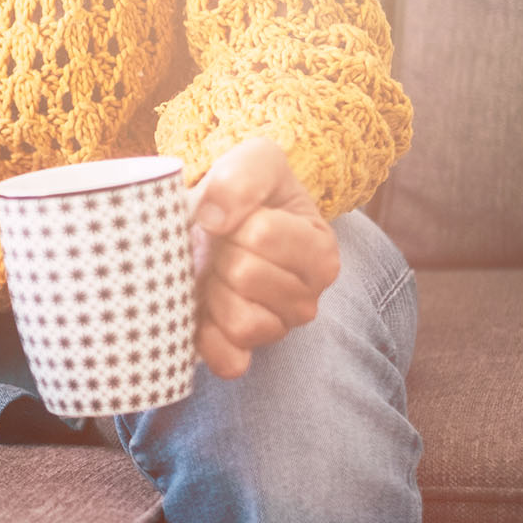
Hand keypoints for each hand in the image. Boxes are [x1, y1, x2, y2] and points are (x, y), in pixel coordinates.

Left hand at [185, 135, 340, 378]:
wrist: (219, 218)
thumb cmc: (246, 191)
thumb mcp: (256, 159)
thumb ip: (242, 176)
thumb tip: (211, 219)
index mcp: (320, 251)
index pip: (263, 234)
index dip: (234, 218)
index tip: (235, 216)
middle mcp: (308, 298)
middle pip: (246, 277)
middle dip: (220, 253)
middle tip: (221, 245)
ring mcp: (278, 330)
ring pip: (243, 323)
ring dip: (214, 292)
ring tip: (214, 272)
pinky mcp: (245, 354)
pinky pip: (229, 362)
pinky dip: (207, 338)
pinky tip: (202, 308)